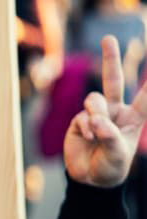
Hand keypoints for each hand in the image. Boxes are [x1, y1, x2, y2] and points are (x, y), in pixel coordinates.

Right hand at [63, 36, 146, 187]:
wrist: (89, 179)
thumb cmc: (111, 167)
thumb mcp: (117, 156)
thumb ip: (109, 136)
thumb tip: (94, 119)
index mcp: (134, 118)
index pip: (146, 97)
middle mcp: (115, 111)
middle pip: (113, 80)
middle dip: (110, 59)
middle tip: (108, 38)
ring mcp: (96, 115)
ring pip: (94, 99)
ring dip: (95, 114)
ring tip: (95, 133)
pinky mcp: (79, 122)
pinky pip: (81, 116)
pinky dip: (84, 128)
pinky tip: (87, 139)